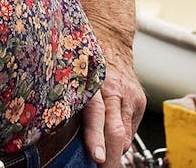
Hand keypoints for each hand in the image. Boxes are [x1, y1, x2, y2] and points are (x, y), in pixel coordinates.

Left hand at [80, 38, 145, 167]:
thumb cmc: (83, 59)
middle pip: (116, 131)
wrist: (110, 40)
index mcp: (94, 81)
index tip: (97, 157)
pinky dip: (121, 140)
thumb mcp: (71, 76)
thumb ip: (70, 103)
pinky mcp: (139, 101)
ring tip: (104, 163)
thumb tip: (56, 136)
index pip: (96, 113)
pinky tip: (112, 144)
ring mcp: (130, 95)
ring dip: (115, 152)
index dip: (96, 137)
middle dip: (110, 157)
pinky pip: (130, 129)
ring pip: (125, 135)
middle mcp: (115, 88)